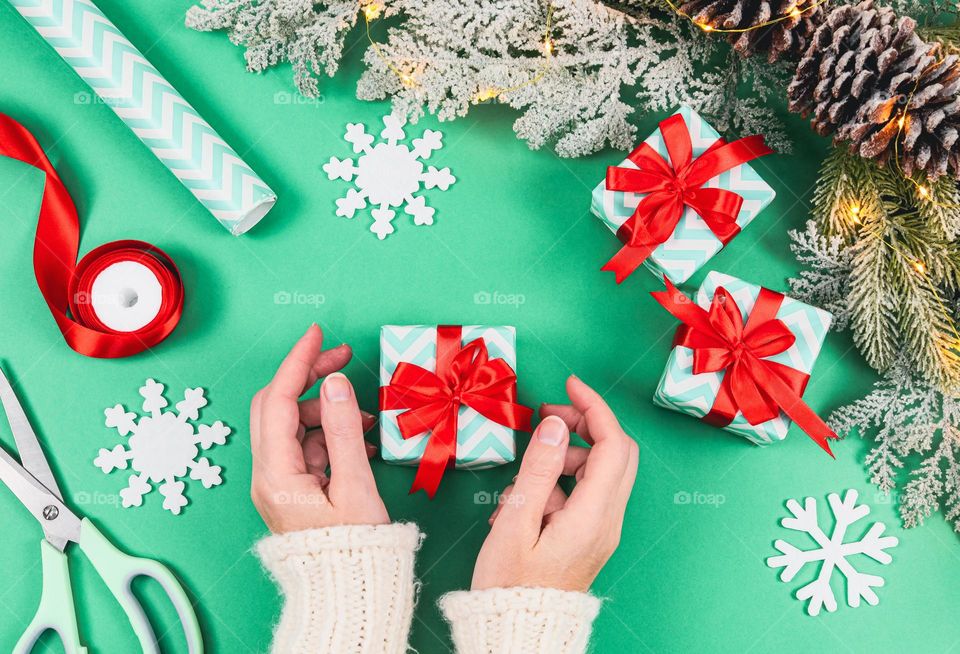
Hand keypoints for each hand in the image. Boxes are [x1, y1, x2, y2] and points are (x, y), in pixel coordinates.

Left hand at [250, 324, 389, 532]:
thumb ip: (343, 431)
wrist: (348, 593)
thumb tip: (334, 383)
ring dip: (325, 410)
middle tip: (343, 359)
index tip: (317, 334)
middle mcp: (269, 475)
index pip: (278, 399)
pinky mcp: (293, 489)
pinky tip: (359, 441)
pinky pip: (306, 447)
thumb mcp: (355, 486)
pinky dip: (329, 435)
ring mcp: (279, 482)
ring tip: (365, 418)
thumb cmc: (354, 549)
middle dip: (309, 378)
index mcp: (276, 474)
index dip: (297, 361)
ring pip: (294, 425)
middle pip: (278, 406)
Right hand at [471, 375, 638, 591]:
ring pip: (599, 473)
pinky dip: (559, 484)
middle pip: (616, 453)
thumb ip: (538, 469)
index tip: (569, 385)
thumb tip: (556, 425)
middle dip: (584, 425)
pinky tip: (523, 501)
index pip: (612, 444)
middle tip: (547, 417)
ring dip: (566, 458)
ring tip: (522, 475)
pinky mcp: (589, 537)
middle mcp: (607, 521)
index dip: (594, 407)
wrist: (519, 634)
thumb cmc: (511, 585)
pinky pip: (584, 496)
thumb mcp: (515, 522)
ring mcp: (601, 530)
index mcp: (593, 515)